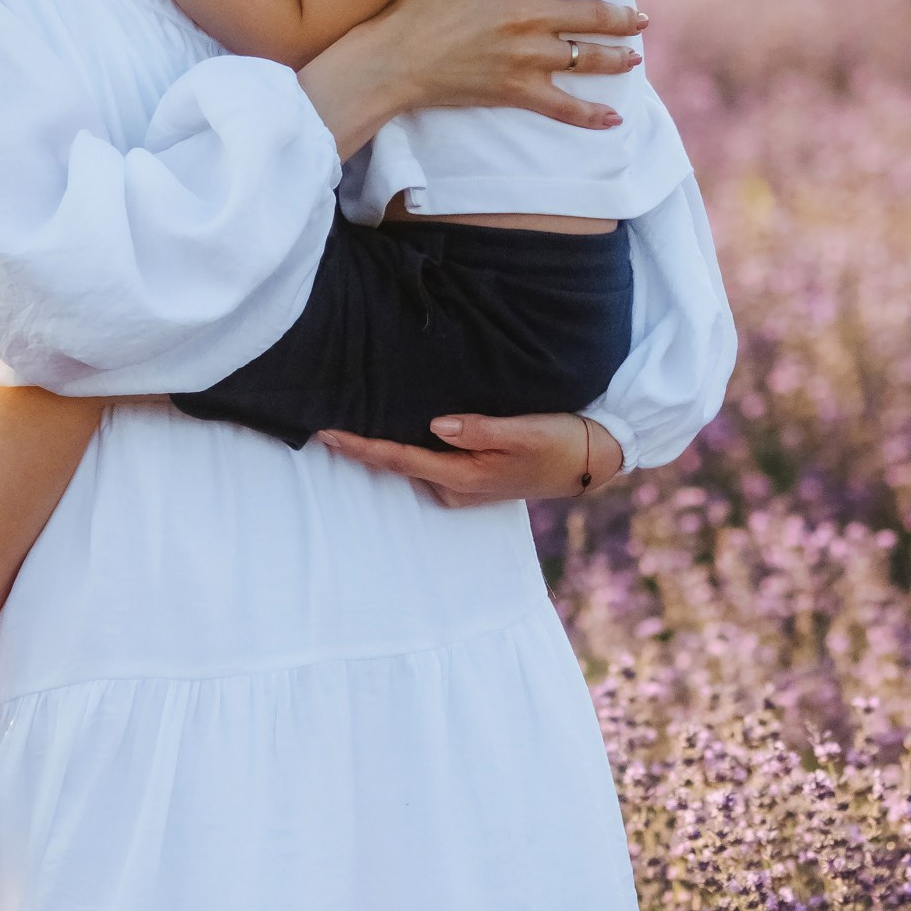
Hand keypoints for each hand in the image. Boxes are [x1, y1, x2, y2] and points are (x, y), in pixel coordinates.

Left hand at [318, 411, 624, 507]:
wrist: (591, 462)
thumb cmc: (559, 441)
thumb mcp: (524, 430)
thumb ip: (478, 429)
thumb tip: (435, 424)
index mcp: (463, 475)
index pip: (398, 460)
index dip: (360, 447)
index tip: (325, 434)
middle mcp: (455, 487)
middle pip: (395, 466)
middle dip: (359, 449)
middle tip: (320, 424)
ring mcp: (462, 487)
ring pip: (409, 466)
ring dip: (379, 449)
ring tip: (347, 422)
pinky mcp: (470, 478)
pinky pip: (425, 464)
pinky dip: (403, 450)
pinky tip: (394, 430)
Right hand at [368, 0, 647, 128]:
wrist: (395, 57)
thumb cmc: (418, 2)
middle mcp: (532, 17)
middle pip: (598, 15)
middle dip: (627, 18)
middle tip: (642, 19)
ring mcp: (527, 57)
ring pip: (588, 58)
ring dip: (618, 58)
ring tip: (634, 58)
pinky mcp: (516, 90)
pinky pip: (564, 106)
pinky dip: (592, 114)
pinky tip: (614, 118)